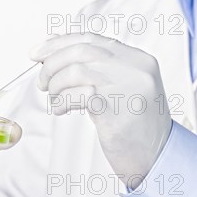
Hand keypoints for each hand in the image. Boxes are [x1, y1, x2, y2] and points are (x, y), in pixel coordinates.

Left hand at [33, 33, 171, 188]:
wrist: (158, 158)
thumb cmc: (135, 124)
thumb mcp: (119, 86)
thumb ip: (93, 64)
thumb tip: (53, 42)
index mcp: (138, 58)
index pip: (92, 39)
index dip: (60, 42)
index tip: (38, 51)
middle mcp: (136, 68)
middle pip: (82, 51)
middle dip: (53, 63)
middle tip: (42, 80)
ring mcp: (128, 87)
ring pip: (77, 70)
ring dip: (56, 85)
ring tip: (55, 99)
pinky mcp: (117, 109)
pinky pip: (78, 95)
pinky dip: (62, 101)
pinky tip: (61, 109)